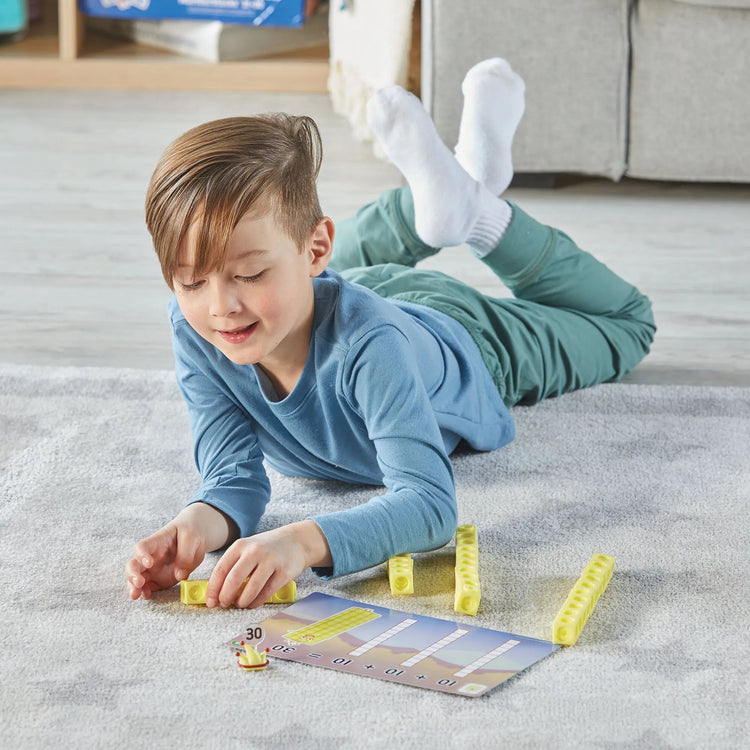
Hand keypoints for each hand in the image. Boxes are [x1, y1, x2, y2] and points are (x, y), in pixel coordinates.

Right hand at [126, 502, 233, 599]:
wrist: (196, 537)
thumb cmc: (190, 533)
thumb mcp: (191, 538)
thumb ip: (185, 555)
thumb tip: (180, 576)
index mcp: (156, 542)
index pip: (141, 547)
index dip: (141, 555)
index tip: (149, 563)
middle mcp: (150, 556)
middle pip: (133, 564)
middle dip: (132, 575)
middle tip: (139, 583)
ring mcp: (153, 569)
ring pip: (137, 579)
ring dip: (134, 587)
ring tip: (136, 595)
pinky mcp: (159, 580)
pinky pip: (149, 587)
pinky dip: (145, 592)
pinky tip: (146, 596)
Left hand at [206, 520, 330, 608]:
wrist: (296, 541)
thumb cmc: (267, 549)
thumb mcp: (247, 549)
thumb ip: (233, 566)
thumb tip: (216, 592)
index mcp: (241, 545)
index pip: (221, 569)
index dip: (213, 589)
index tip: (211, 602)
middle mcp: (255, 551)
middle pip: (233, 579)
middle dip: (226, 597)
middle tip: (225, 604)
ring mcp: (270, 561)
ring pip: (251, 588)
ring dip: (242, 601)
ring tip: (241, 604)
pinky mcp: (284, 572)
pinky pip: (266, 592)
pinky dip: (257, 601)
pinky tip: (253, 603)